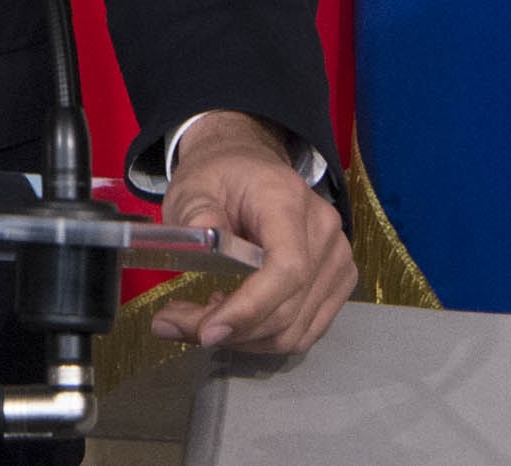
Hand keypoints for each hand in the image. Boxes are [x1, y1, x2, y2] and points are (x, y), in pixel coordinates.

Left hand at [147, 115, 350, 354]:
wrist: (248, 169)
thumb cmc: (220, 178)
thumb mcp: (193, 186)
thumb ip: (195, 212)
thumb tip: (200, 239)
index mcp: (288, 199)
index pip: (287, 268)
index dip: (250, 309)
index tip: (206, 331)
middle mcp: (324, 231)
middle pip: (288, 308)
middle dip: (230, 331)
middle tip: (174, 325)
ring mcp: (337, 260)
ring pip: (294, 331)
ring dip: (243, 341)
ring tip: (198, 321)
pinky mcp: (336, 283)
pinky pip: (303, 332)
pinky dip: (264, 339)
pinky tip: (233, 319)